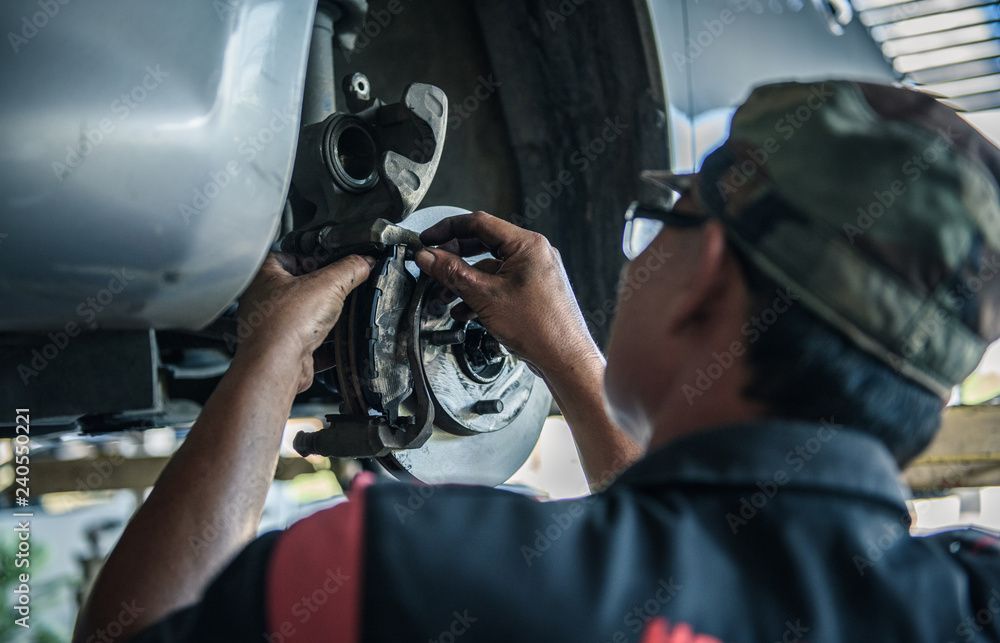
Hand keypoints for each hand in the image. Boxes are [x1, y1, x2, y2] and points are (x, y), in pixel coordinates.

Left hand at [235, 253, 372, 388]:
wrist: (276, 366)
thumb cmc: (284, 323)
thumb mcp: (328, 284)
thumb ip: (349, 269)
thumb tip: (363, 262)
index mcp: (265, 276)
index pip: (291, 257)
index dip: (315, 259)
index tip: (334, 264)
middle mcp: (265, 302)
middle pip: (302, 290)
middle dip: (324, 292)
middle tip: (341, 291)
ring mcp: (275, 329)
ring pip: (307, 319)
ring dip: (327, 320)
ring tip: (342, 316)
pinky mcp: (287, 352)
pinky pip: (313, 346)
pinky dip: (329, 346)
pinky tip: (341, 343)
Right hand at [414, 211, 599, 375]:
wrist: (565, 359)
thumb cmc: (538, 327)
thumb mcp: (485, 296)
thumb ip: (452, 273)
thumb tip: (427, 256)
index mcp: (527, 245)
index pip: (479, 223)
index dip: (448, 228)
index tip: (427, 239)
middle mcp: (533, 254)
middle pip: (483, 244)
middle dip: (454, 257)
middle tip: (432, 265)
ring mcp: (535, 273)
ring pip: (490, 268)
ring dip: (464, 281)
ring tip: (444, 296)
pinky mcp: (533, 292)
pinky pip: (500, 284)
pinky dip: (480, 294)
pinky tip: (464, 311)